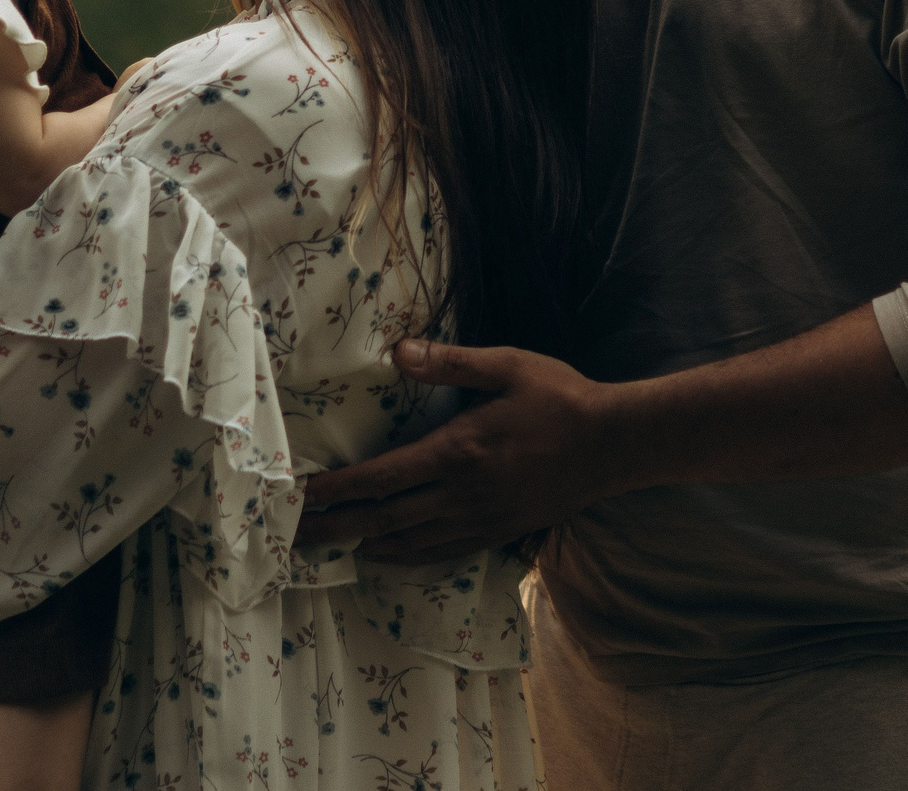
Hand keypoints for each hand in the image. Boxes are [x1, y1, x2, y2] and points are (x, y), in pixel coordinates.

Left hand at [294, 339, 623, 564]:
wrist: (614, 446)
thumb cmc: (559, 398)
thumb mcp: (506, 365)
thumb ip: (449, 362)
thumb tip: (397, 351)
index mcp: (457, 453)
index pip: (380, 480)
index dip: (335, 491)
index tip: (299, 497)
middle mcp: (462, 495)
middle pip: (383, 520)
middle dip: (335, 528)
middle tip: (294, 536)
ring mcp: (481, 520)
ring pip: (409, 544)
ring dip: (364, 546)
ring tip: (330, 546)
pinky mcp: (498, 532)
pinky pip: (440, 552)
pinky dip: (405, 557)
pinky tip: (387, 554)